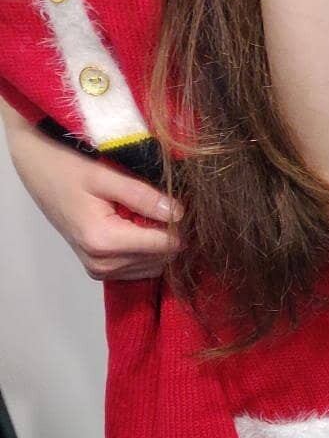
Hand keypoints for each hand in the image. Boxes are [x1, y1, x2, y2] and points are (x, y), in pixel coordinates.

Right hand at [5, 123, 180, 281]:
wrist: (39, 171)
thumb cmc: (67, 168)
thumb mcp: (106, 175)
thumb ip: (143, 196)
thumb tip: (178, 214)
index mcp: (103, 241)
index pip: (165, 245)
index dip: (179, 224)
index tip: (178, 202)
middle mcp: (101, 263)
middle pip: (163, 257)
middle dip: (168, 232)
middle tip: (161, 203)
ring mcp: (100, 269)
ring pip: (154, 265)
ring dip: (157, 241)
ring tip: (144, 212)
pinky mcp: (100, 269)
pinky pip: (140, 267)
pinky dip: (146, 249)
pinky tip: (137, 224)